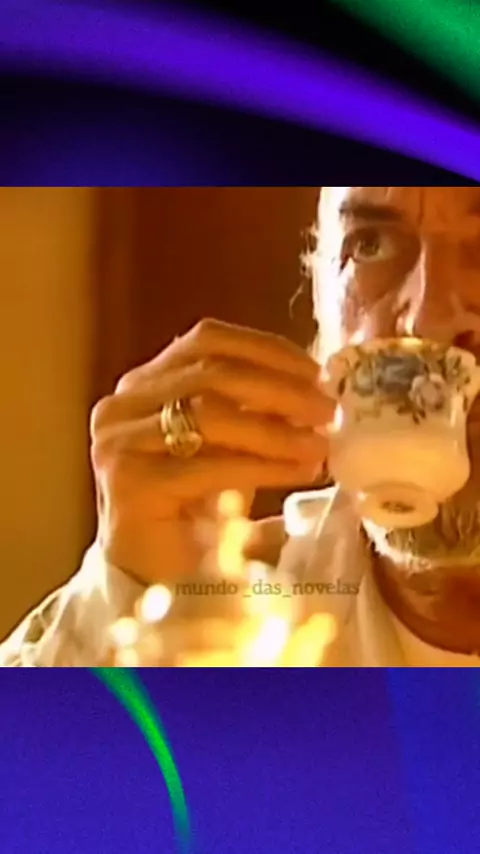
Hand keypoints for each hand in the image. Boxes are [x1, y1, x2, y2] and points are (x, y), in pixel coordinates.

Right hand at [90, 319, 334, 585]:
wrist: (158, 579)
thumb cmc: (198, 509)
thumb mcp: (231, 445)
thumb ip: (258, 410)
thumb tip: (317, 386)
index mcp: (145, 383)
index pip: (207, 339)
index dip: (267, 350)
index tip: (318, 372)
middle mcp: (123, 404)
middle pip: (211, 372)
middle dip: (281, 389)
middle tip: (328, 410)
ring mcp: (119, 442)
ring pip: (210, 415)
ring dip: (277, 429)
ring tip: (321, 444)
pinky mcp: (129, 484)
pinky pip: (209, 465)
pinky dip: (264, 465)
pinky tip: (299, 471)